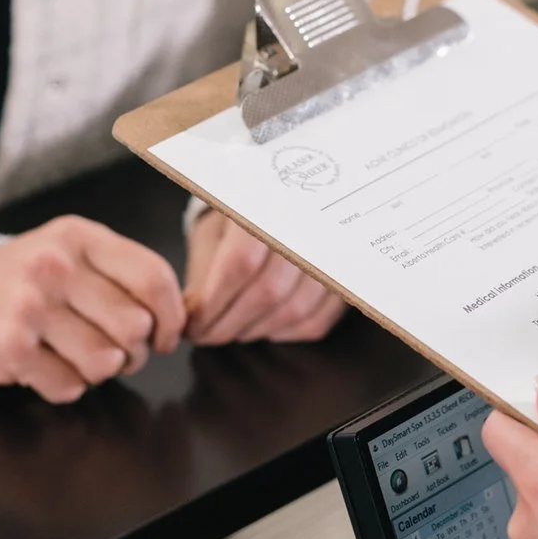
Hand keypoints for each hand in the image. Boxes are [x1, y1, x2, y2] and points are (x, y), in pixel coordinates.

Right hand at [0, 215, 183, 402]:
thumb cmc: (16, 284)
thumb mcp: (66, 255)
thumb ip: (118, 274)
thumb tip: (173, 319)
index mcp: (78, 236)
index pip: (153, 276)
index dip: (171, 316)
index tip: (166, 336)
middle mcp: (55, 265)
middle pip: (134, 325)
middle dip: (134, 351)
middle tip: (116, 352)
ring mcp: (30, 306)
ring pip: (105, 361)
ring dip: (99, 372)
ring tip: (77, 359)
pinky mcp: (10, 347)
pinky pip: (69, 385)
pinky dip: (65, 386)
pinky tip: (46, 369)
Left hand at [183, 210, 345, 345]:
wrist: (280, 203)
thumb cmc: (239, 221)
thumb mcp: (213, 234)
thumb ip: (202, 276)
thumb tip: (192, 320)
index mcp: (265, 204)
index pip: (241, 262)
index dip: (214, 303)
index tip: (194, 325)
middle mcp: (305, 223)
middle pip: (268, 291)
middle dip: (230, 324)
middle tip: (208, 335)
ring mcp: (331, 250)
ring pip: (294, 309)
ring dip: (256, 330)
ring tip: (233, 329)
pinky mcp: (345, 277)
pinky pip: (317, 320)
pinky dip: (285, 333)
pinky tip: (265, 326)